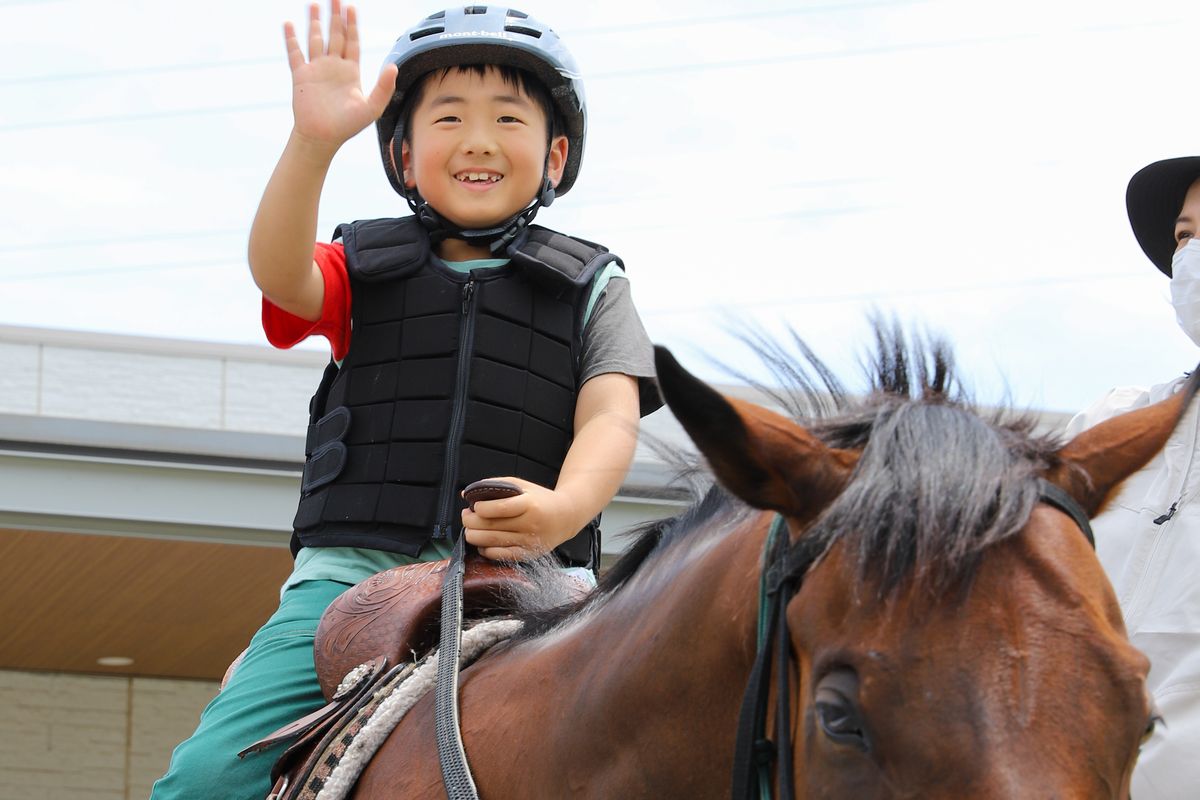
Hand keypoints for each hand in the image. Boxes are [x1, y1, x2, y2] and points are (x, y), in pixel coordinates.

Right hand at [283, 1, 397, 149]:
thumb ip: (384, 87)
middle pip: (335, 35)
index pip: (352, 42)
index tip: (351, 7)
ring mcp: (316, 70)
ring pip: (316, 39)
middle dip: (335, 16)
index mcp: (351, 72)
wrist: (323, 138)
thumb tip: (393, 67)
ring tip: (314, 4)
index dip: (352, 25)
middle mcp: (333, 67)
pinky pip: (295, 53)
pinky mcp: (301, 76)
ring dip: (315, 22)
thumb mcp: (372, 107)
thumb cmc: (348, 126)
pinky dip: (291, 39)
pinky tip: (289, 24)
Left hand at [462, 478, 578, 560]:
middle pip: (491, 526)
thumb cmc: (540, 499)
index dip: (481, 508)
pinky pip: (501, 556)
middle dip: (471, 522)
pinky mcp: (528, 554)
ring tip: (469, 529)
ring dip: (474, 536)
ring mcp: (529, 541)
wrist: (565, 517)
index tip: (474, 505)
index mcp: (529, 504)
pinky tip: (482, 543)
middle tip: (466, 516)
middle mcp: (530, 525)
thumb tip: (466, 493)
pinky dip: (486, 550)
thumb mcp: (522, 486)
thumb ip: (495, 486)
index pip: (499, 508)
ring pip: (492, 542)